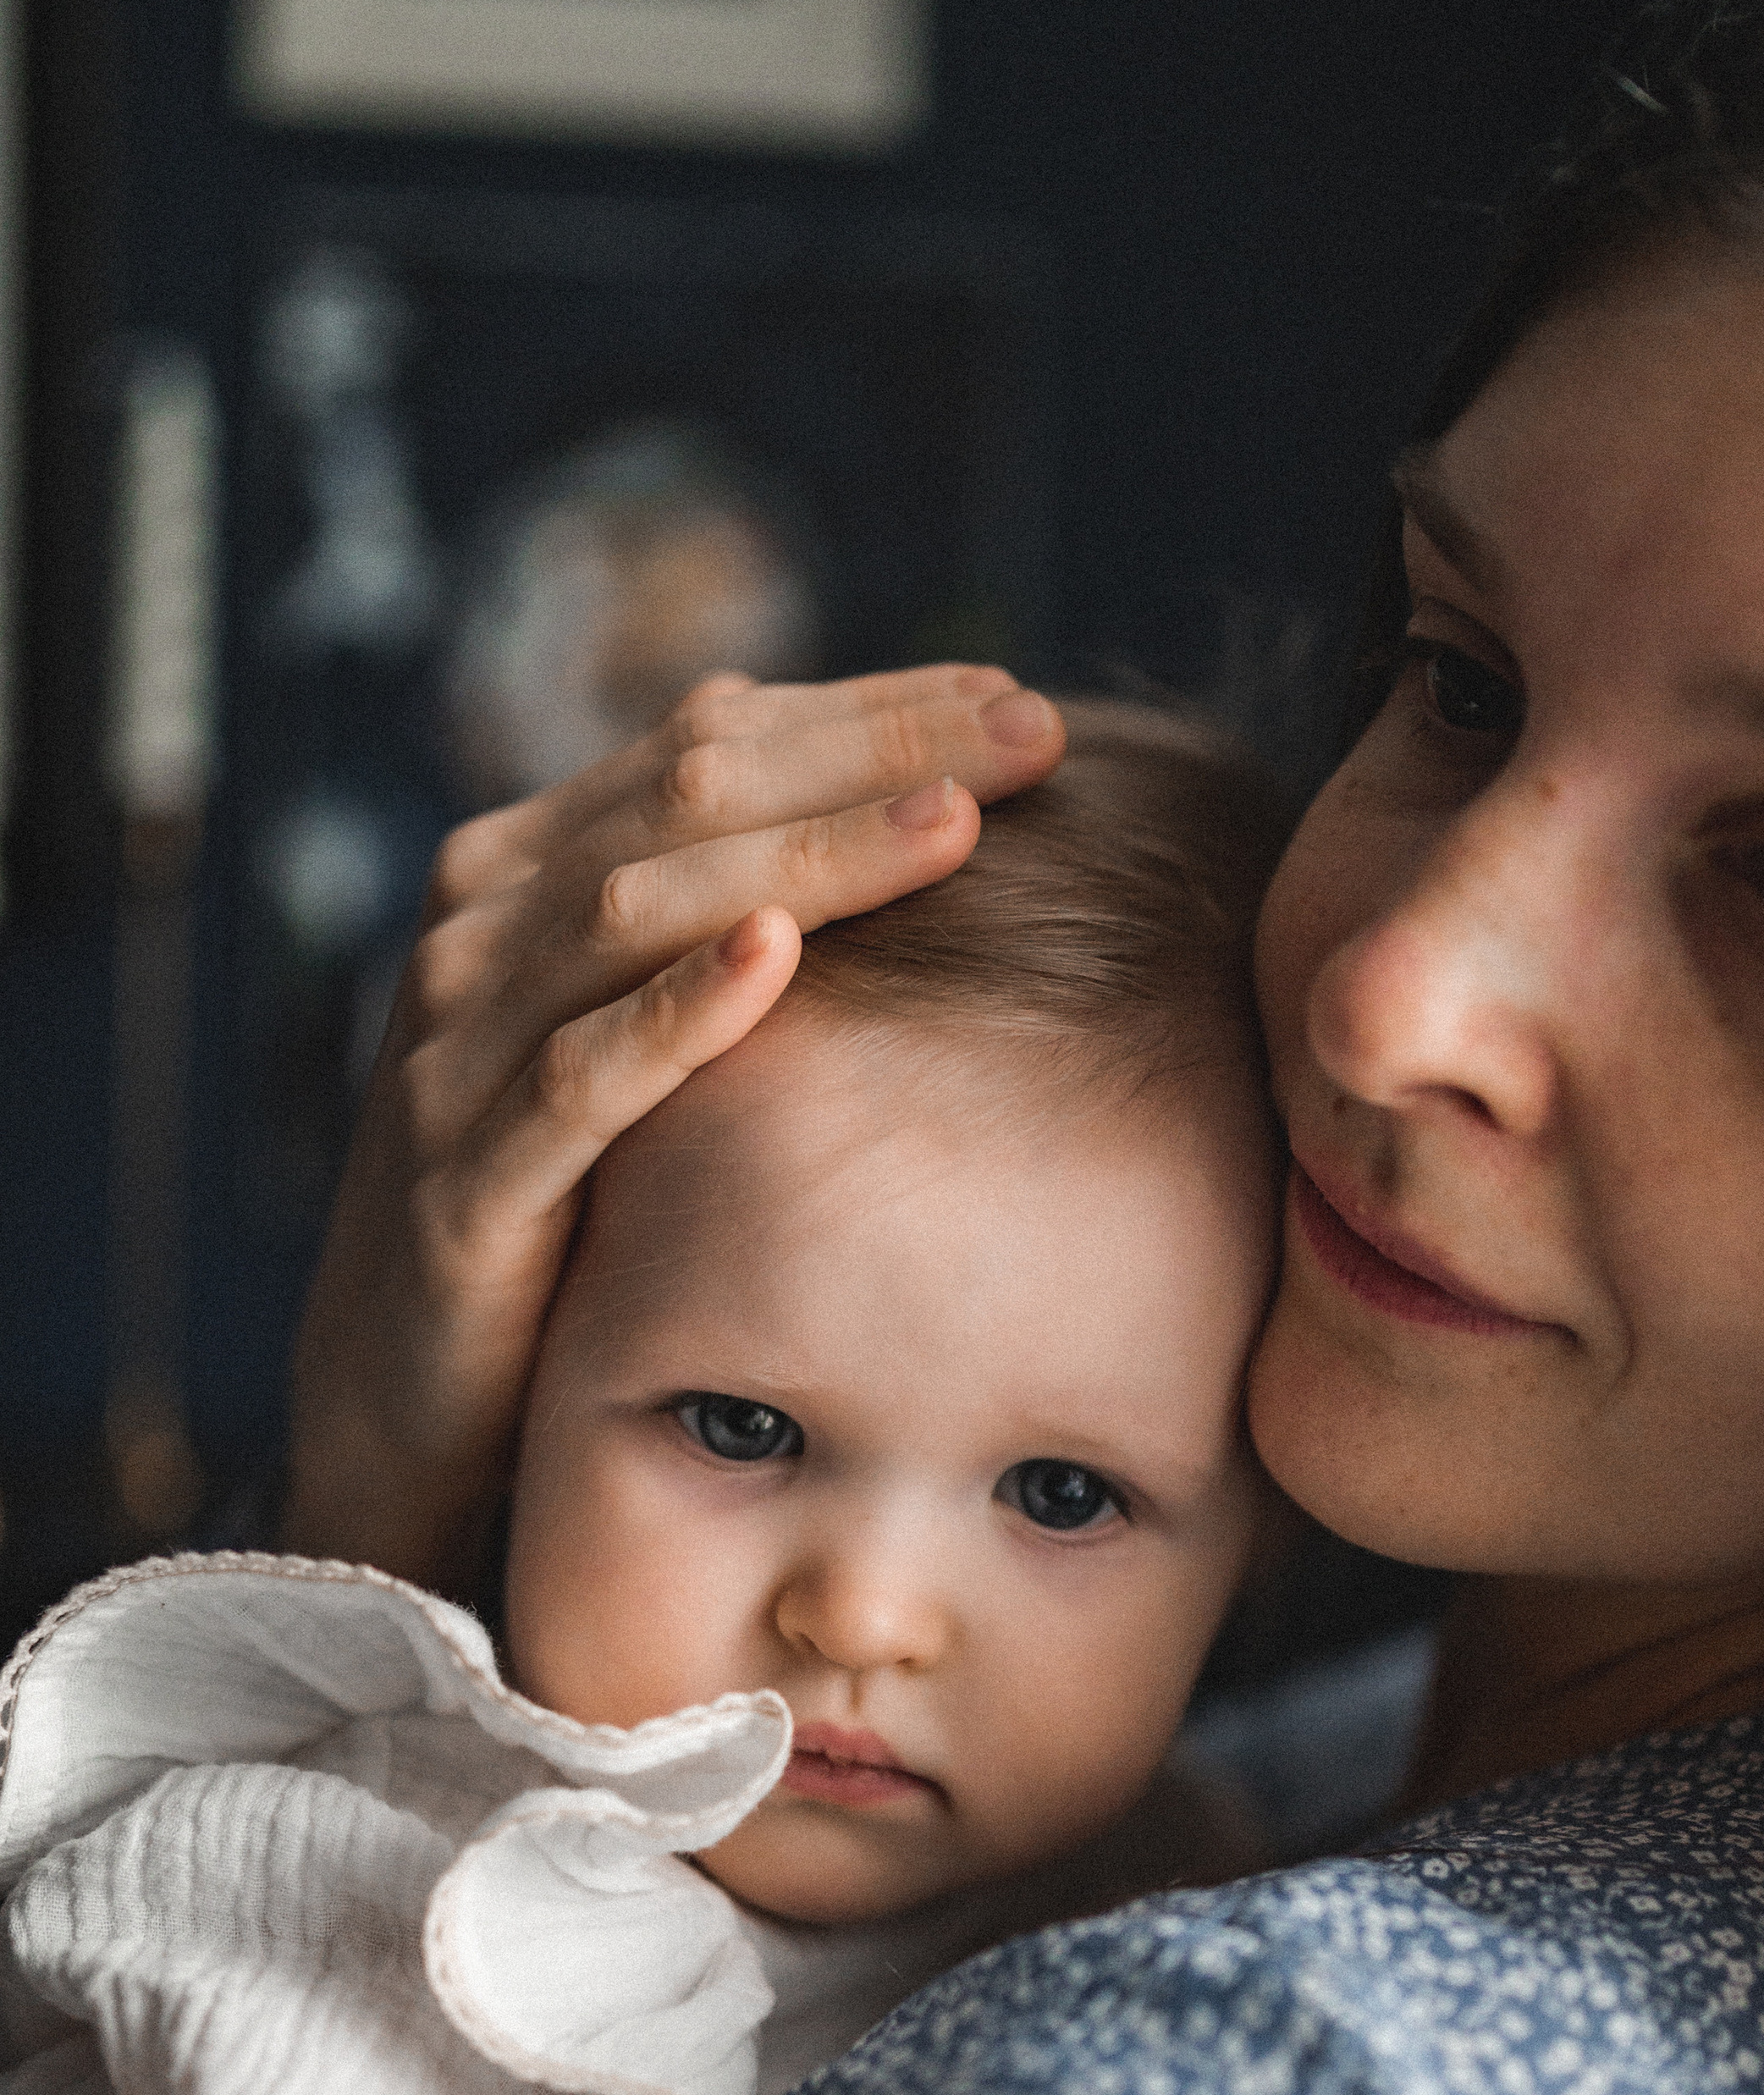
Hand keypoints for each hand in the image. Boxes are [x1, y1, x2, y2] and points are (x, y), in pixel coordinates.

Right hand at [282, 665, 1065, 1588]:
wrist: (399, 1393)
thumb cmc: (561, 1202)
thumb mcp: (630, 1032)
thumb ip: (708, 915)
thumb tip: (873, 792)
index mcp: (528, 867)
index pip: (712, 741)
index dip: (869, 712)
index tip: (1022, 701)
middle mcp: (484, 928)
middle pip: (691, 795)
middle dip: (872, 755)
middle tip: (1033, 734)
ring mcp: (460, 1047)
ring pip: (641, 910)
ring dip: (807, 858)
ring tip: (950, 824)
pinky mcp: (466, 1180)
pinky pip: (580, 1079)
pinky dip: (676, 1010)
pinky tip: (774, 957)